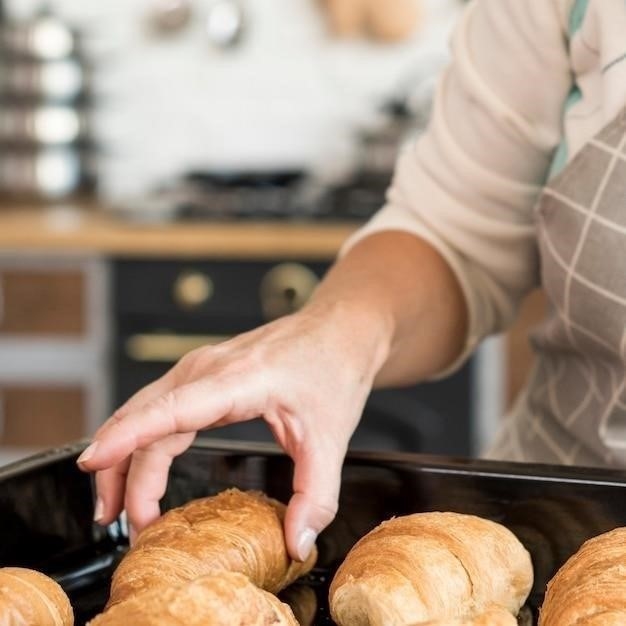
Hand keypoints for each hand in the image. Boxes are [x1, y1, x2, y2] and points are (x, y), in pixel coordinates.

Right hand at [76, 301, 389, 560]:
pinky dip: (139, 438)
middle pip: (144, 418)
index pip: (169, 409)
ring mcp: (202, 367)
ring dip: (122, 455)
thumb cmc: (332, 369)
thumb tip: (297, 542)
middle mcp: (208, 368)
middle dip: (120, 471)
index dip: (127, 437)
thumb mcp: (330, 438)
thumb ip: (315, 495)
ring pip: (143, 411)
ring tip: (115, 507)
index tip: (93, 461)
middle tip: (119, 524)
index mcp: (237, 379)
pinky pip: (158, 406)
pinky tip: (137, 466)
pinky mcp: (203, 374)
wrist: (339, 330)